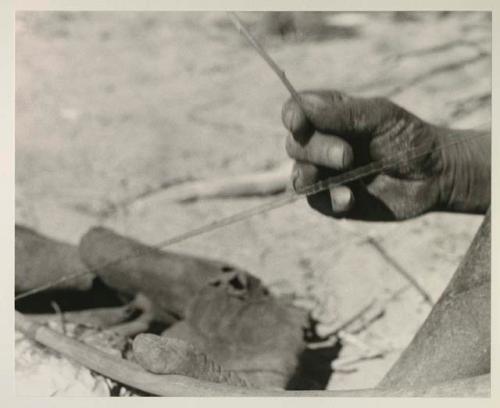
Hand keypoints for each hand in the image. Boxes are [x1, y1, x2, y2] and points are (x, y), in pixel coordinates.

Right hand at [282, 90, 489, 220]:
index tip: (299, 123)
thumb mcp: (379, 117)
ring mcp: (325, 173)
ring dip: (314, 174)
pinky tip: (350, 199)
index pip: (296, 112)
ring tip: (345, 173)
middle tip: (347, 156)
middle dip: (317, 150)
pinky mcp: (332, 200)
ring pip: (299, 175)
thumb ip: (342, 113)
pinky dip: (330, 199)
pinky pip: (316, 202)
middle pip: (295, 145)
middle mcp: (321, 143)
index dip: (292, 116)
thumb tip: (302, 107)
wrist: (434, 175)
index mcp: (328, 116)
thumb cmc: (408, 137)